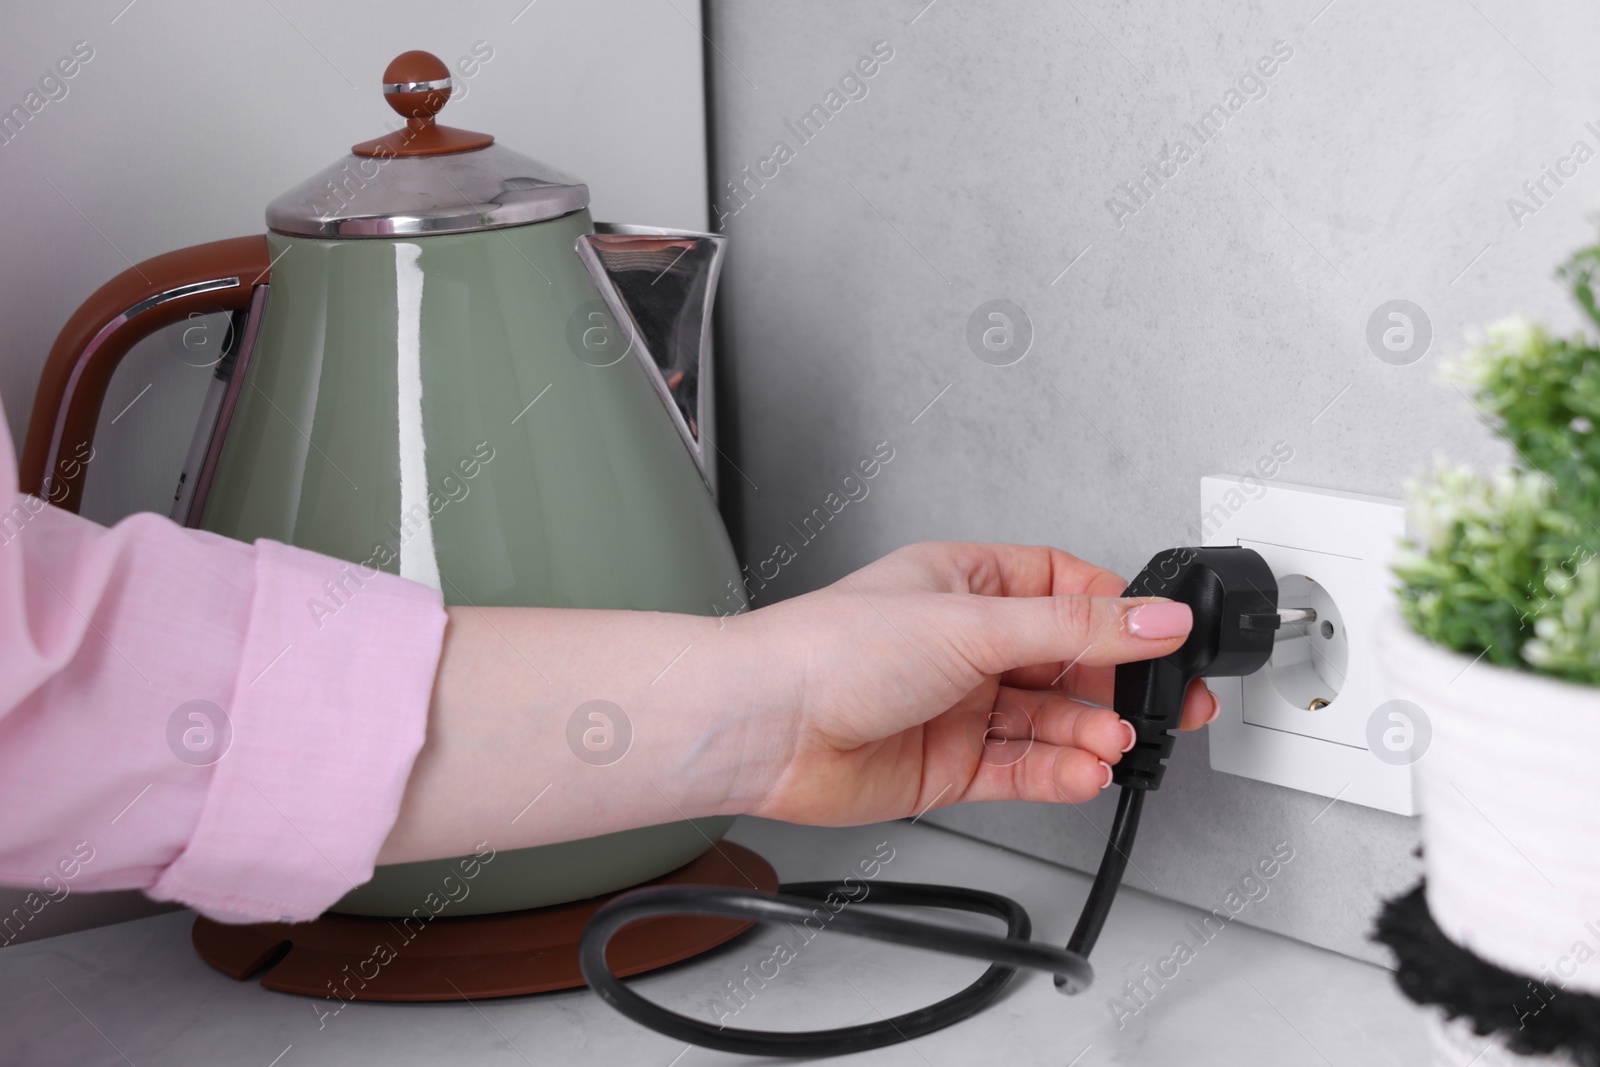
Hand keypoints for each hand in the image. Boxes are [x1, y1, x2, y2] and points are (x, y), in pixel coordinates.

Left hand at [380, 540, 1217, 865]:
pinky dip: (1056, 774)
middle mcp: (963, 643)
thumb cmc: (832, 650)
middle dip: (1115, 687)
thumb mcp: (974, 624)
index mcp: (965, 582)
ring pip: (1047, 722)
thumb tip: (1157, 617)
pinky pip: (1020, 770)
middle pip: (1064, 663)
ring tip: (1114, 745)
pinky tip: (1083, 773)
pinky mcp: (948, 766)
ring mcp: (957, 706)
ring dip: (1086, 736)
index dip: (1116, 614)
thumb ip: (1076, 629)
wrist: (766, 727)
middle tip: (1169, 707)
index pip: (1064, 589)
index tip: (1163, 638)